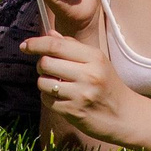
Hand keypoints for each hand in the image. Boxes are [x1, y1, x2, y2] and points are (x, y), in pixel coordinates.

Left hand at [22, 30, 137, 144]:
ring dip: (44, 83)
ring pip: (43, 83)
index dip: (36, 43)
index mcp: (94, 57)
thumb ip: (72, 47)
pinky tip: (61, 98)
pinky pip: (47, 100)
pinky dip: (49, 98)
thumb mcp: (97, 62)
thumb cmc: (108, 85)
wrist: (126, 116)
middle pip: (46, 63)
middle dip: (41, 65)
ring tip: (57, 85)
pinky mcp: (74, 112)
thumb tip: (49, 34)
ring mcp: (81, 94)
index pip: (56, 45)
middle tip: (49, 69)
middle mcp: (88, 74)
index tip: (25, 45)